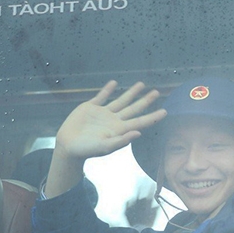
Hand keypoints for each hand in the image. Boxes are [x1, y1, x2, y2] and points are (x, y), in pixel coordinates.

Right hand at [44, 81, 165, 197]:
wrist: (68, 146)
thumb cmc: (87, 149)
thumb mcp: (105, 147)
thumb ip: (121, 140)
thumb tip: (139, 133)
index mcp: (119, 129)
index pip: (140, 121)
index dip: (153, 117)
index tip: (165, 111)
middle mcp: (114, 120)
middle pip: (133, 108)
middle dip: (145, 100)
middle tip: (156, 92)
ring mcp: (103, 113)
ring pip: (121, 100)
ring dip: (131, 92)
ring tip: (141, 84)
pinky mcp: (91, 107)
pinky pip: (101, 97)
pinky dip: (108, 90)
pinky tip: (115, 83)